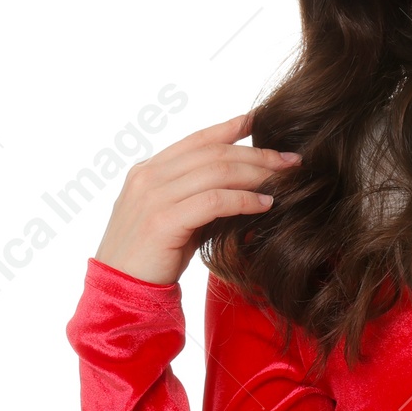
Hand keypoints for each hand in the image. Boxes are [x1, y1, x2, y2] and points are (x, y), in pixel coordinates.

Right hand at [93, 110, 301, 286]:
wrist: (121, 290)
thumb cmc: (153, 256)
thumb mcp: (174, 216)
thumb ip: (198, 195)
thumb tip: (244, 184)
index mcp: (148, 170)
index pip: (196, 140)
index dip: (230, 127)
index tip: (260, 120)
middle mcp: (148, 177)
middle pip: (213, 153)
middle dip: (256, 153)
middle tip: (291, 160)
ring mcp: (152, 196)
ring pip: (216, 172)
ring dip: (257, 174)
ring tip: (285, 180)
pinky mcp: (163, 221)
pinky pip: (213, 201)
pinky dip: (244, 199)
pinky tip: (266, 204)